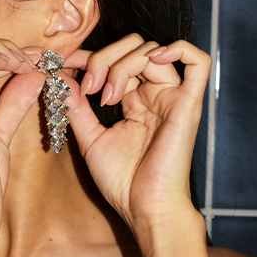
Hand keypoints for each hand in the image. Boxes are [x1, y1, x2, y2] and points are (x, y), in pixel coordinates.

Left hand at [58, 33, 209, 234]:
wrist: (145, 207)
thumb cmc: (122, 181)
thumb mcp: (89, 139)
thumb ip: (75, 107)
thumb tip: (58, 77)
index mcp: (135, 101)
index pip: (115, 60)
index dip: (87, 56)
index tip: (60, 64)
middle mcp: (155, 95)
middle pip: (133, 48)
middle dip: (103, 58)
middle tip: (87, 87)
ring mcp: (173, 97)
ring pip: (152, 51)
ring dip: (122, 64)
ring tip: (106, 96)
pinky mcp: (189, 103)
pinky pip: (198, 62)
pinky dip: (177, 48)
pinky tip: (152, 60)